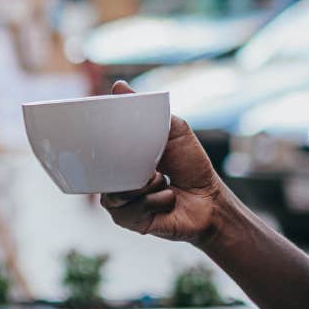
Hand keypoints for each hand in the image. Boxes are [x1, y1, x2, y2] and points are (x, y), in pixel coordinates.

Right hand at [99, 82, 235, 245]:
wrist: (210, 200)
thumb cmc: (192, 165)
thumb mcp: (173, 130)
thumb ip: (148, 111)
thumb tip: (118, 86)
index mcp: (122, 161)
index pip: (99, 153)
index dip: (99, 148)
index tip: (105, 139)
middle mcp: (118, 183)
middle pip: (101, 174)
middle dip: (126, 167)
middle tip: (150, 164)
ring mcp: (122, 204)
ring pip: (115, 194)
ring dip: (145, 184)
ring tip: (163, 180)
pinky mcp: (131, 222)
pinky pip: (130, 210)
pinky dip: (154, 201)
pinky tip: (167, 199)